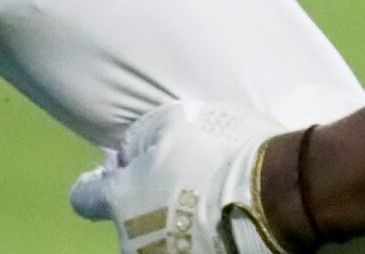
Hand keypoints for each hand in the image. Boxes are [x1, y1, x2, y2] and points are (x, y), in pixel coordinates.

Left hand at [70, 102, 292, 253]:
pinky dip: (205, 243)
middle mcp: (136, 243)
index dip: (98, 184)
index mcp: (121, 202)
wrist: (280, 196)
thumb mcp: (170, 123)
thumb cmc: (220, 153)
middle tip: (179, 189)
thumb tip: (127, 157)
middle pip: (128, 225)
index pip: (84, 199)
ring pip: (160, 245)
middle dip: (145, 208)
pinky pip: (195, 252)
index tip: (119, 174)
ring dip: (174, 230)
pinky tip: (228, 226)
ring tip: (209, 211)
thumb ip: (138, 142)